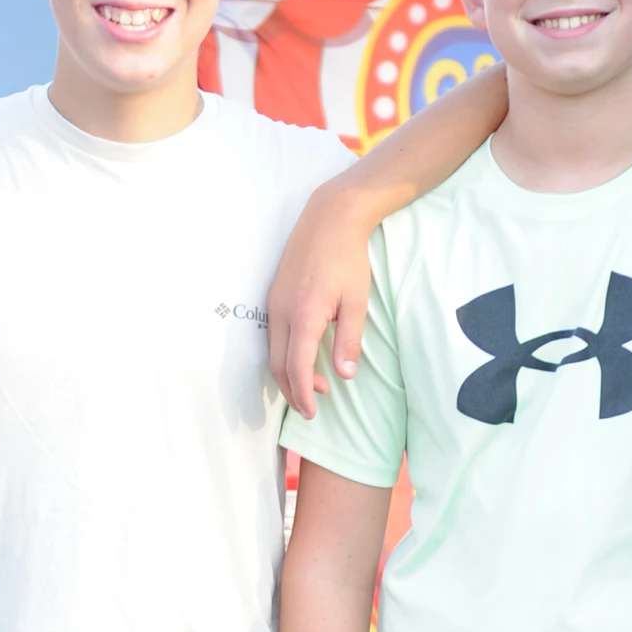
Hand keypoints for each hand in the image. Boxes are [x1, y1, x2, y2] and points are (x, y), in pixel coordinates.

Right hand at [268, 189, 376, 419]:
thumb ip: (350, 340)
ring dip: (290, 374)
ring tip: (315, 385)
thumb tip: (344, 376)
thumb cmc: (348, 259)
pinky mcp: (273, 296)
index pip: (297, 368)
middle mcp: (281, 312)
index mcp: (304, 316)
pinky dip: (286, 355)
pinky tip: (305, 357)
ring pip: (273, 352)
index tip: (313, 413)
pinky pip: (274, 336)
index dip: (303, 394)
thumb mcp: (357, 302)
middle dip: (293, 391)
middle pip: (278, 366)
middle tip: (312, 408)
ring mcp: (273, 303)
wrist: (330, 218)